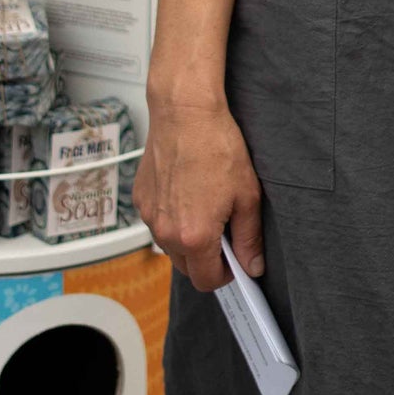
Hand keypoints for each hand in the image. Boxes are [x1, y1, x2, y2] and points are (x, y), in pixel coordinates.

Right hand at [133, 94, 262, 291]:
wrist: (185, 113)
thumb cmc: (216, 147)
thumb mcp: (247, 195)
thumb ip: (248, 238)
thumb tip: (252, 266)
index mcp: (194, 236)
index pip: (207, 281)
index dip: (225, 275)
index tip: (235, 261)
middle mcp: (166, 232)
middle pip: (187, 268)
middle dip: (207, 259)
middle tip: (225, 232)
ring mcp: (150, 216)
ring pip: (170, 246)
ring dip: (188, 239)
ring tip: (206, 207)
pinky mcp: (141, 199)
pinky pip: (158, 223)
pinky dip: (172, 218)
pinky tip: (189, 192)